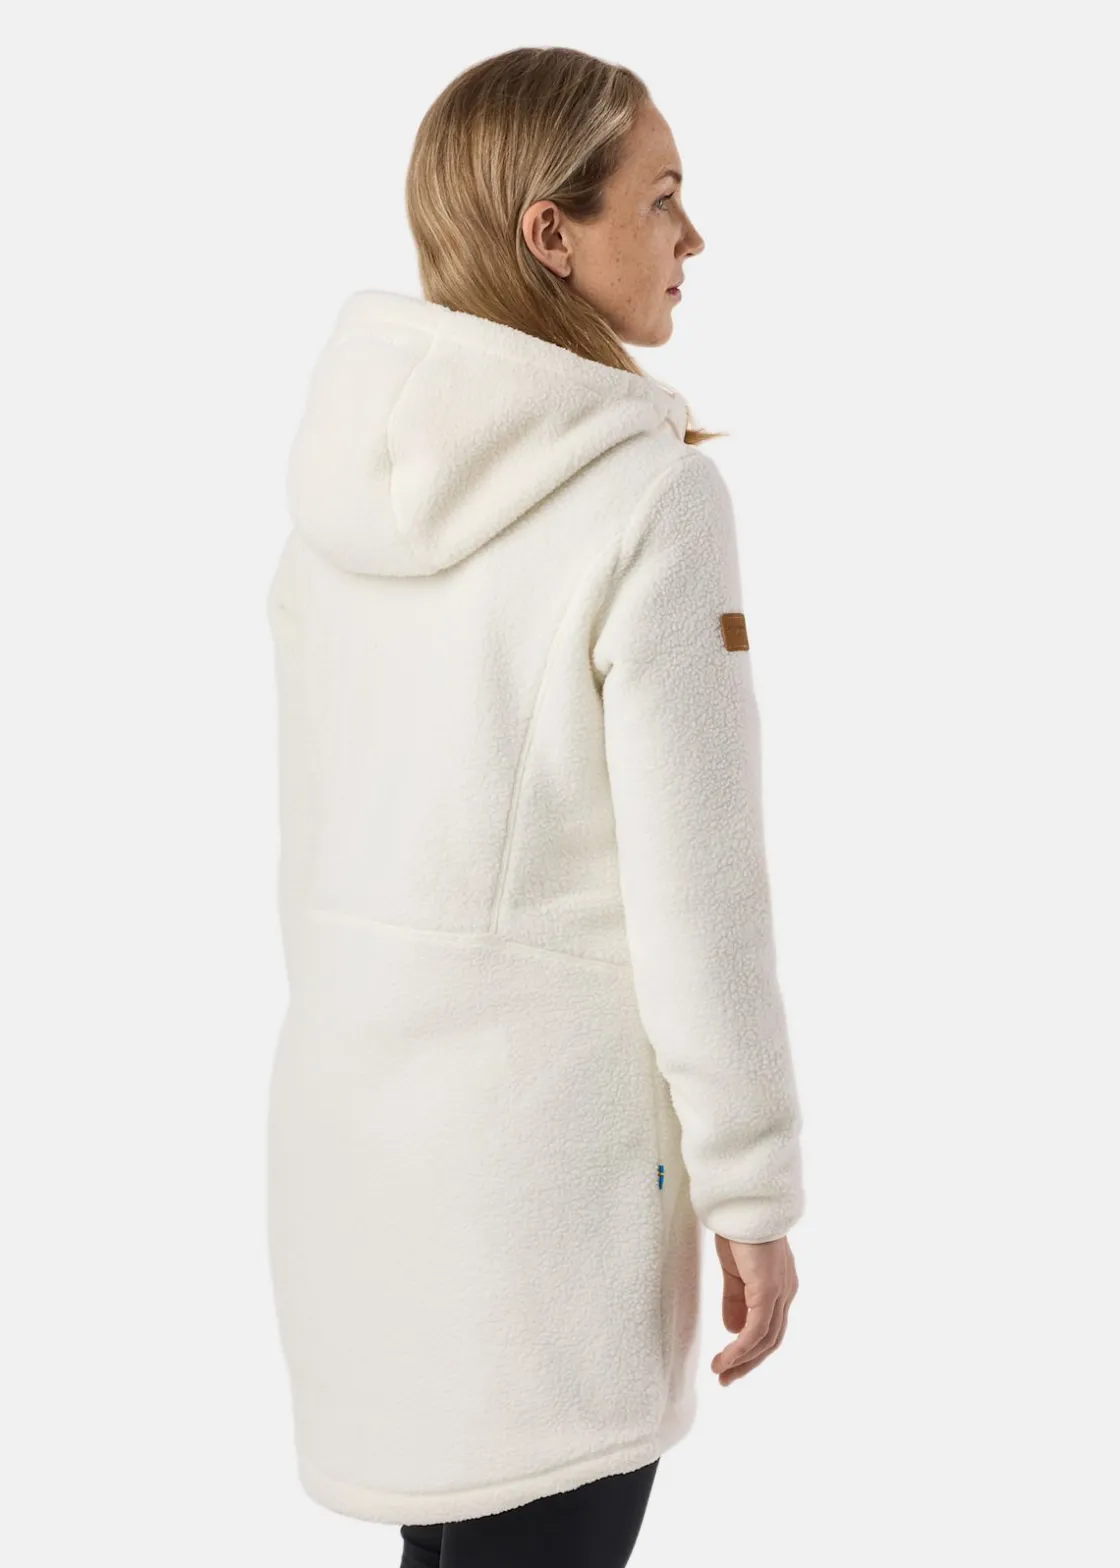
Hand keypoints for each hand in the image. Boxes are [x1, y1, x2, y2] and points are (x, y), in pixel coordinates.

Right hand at [710, 1233, 798, 1384]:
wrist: (742, 1205)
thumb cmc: (738, 1230)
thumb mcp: (735, 1271)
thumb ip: (735, 1300)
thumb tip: (733, 1331)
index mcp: (780, 1287)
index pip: (770, 1328)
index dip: (751, 1350)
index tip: (729, 1364)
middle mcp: (786, 1292)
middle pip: (771, 1340)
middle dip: (748, 1363)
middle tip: (725, 1379)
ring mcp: (779, 1291)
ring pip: (766, 1339)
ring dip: (742, 1360)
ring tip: (720, 1371)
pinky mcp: (767, 1289)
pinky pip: (756, 1329)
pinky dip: (742, 1347)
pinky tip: (727, 1358)